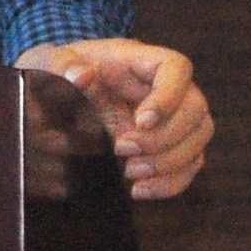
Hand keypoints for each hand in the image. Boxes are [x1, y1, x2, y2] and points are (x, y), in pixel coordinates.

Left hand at [17, 37, 209, 201]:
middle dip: (164, 137)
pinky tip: (140, 191)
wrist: (58, 95)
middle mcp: (166, 86)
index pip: (176, 67)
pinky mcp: (171, 143)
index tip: (141, 122)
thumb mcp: (50, 62)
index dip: (169, 96)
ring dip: (171, 162)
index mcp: (141, 59)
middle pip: (196, 107)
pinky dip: (171, 183)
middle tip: (123, 150)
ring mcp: (174, 115)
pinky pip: (190, 164)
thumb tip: (81, 76)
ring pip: (200, 137)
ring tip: (131, 173)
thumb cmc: (59, 73)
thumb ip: (62, 65)